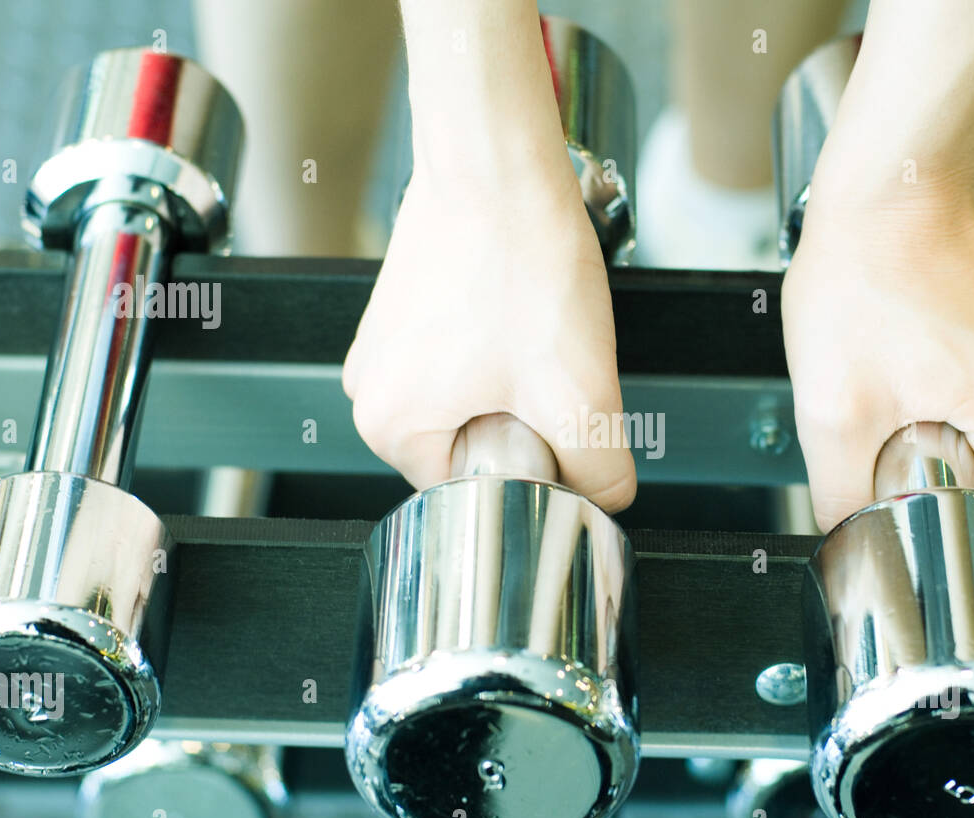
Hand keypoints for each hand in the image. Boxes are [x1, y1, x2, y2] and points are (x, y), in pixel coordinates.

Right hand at [342, 170, 635, 512]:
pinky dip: (500, 348)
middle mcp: (369, 388)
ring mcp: (382, 344)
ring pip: (471, 400)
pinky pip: (460, 358)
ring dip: (517, 384)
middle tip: (553, 375)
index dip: (529, 469)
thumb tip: (604, 501)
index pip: (471, 491)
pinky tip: (523, 313)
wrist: (499, 160)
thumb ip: (599, 471)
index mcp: (388, 424)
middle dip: (523, 425)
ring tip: (538, 336)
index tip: (557, 427)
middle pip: (471, 447)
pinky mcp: (403, 309)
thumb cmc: (520, 260)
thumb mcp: (579, 393)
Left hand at [781, 184, 973, 531]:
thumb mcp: (835, 411)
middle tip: (877, 400)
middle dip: (913, 456)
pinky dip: (928, 384)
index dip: (916, 503)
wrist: (885, 183)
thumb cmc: (867, 272)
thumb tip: (853, 542)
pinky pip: (971, 392)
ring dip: (917, 417)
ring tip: (888, 364)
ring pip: (968, 432)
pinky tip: (899, 346)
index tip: (880, 462)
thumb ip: (843, 497)